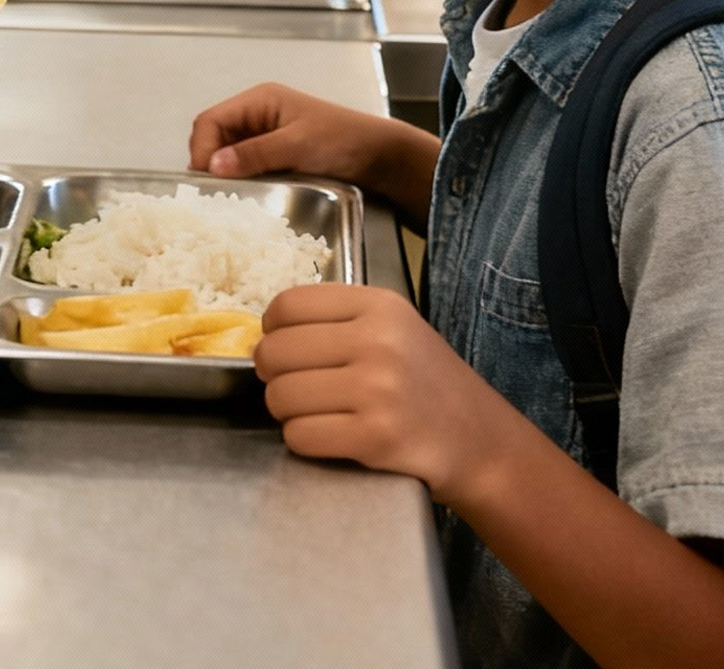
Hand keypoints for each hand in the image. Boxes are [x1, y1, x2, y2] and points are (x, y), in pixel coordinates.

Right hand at [188, 82, 401, 186]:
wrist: (379, 157)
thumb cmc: (343, 141)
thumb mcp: (299, 145)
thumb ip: (256, 153)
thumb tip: (213, 165)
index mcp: (259, 100)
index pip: (211, 120)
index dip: (202, 149)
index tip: (204, 181)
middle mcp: (257, 115)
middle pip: (214, 136)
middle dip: (209, 163)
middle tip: (212, 194)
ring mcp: (265, 135)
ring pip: (227, 154)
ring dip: (224, 174)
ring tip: (227, 198)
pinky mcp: (274, 156)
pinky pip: (245, 166)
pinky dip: (240, 180)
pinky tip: (244, 196)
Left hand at [257, 285, 511, 506]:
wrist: (484, 444)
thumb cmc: (429, 384)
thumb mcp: (395, 329)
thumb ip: (338, 321)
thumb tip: (265, 331)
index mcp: (379, 305)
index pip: (288, 305)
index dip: (270, 329)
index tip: (278, 344)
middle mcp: (377, 341)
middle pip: (276, 351)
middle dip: (272, 375)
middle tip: (289, 386)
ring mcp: (378, 390)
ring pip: (282, 397)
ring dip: (285, 412)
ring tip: (311, 413)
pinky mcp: (376, 438)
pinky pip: (301, 436)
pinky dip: (302, 440)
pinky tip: (327, 437)